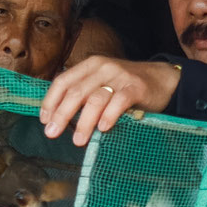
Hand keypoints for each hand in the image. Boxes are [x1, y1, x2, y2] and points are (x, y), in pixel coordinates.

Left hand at [40, 56, 182, 145]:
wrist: (162, 79)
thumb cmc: (125, 86)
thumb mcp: (101, 83)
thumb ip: (82, 94)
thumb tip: (57, 118)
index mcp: (90, 65)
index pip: (63, 81)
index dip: (50, 101)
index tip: (44, 120)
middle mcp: (103, 67)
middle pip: (75, 92)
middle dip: (61, 115)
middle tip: (52, 134)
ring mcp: (120, 77)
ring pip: (95, 99)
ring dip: (84, 122)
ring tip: (78, 141)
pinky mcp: (136, 88)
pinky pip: (119, 102)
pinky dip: (109, 116)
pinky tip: (103, 129)